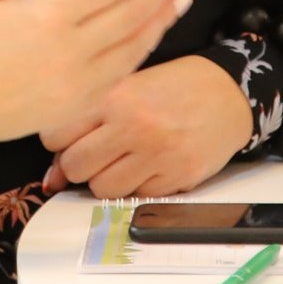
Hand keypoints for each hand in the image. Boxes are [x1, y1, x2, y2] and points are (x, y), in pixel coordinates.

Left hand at [39, 56, 251, 198]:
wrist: (229, 91)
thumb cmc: (174, 85)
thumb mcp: (127, 88)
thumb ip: (88, 124)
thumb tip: (53, 176)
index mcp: (115, 97)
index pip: (56, 136)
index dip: (59, 142)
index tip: (70, 139)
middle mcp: (133, 127)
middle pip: (76, 167)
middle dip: (79, 165)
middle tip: (95, 153)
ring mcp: (157, 155)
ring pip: (103, 189)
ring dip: (106, 180)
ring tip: (123, 160)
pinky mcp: (178, 178)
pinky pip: (137, 198)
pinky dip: (137, 187)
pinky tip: (149, 164)